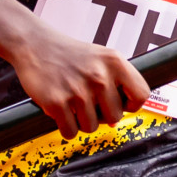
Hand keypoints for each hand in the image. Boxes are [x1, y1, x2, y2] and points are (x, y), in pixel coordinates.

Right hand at [9, 27, 149, 140]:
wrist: (34, 44)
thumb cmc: (68, 54)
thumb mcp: (99, 58)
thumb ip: (114, 83)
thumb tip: (117, 120)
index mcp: (114, 62)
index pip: (142, 94)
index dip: (131, 104)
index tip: (119, 102)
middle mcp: (99, 76)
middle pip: (115, 117)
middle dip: (101, 114)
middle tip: (87, 101)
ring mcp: (78, 90)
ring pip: (91, 127)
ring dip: (81, 121)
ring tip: (72, 102)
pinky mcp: (57, 103)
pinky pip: (70, 132)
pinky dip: (65, 127)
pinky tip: (60, 110)